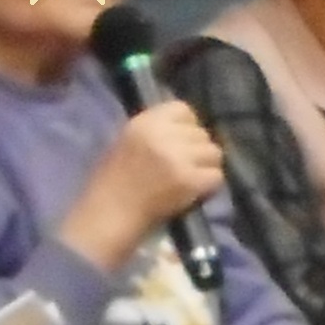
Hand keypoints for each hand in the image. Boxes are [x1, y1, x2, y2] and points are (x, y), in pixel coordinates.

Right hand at [58, 100, 225, 276]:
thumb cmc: (112, 183)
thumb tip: (187, 128)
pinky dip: (209, 185)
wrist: (109, 215)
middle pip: (202, 133)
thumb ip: (155, 130)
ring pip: (214, 153)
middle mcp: (163, 135)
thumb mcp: (128, 141)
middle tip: (187, 165)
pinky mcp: (189, 181)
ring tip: (193, 178)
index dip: (187, 126)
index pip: (183, 109)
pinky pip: (216, 176)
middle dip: (198, 149)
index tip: (181, 141)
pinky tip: (195, 192)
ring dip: (207, 166)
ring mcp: (178, 158)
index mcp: (144, 122)